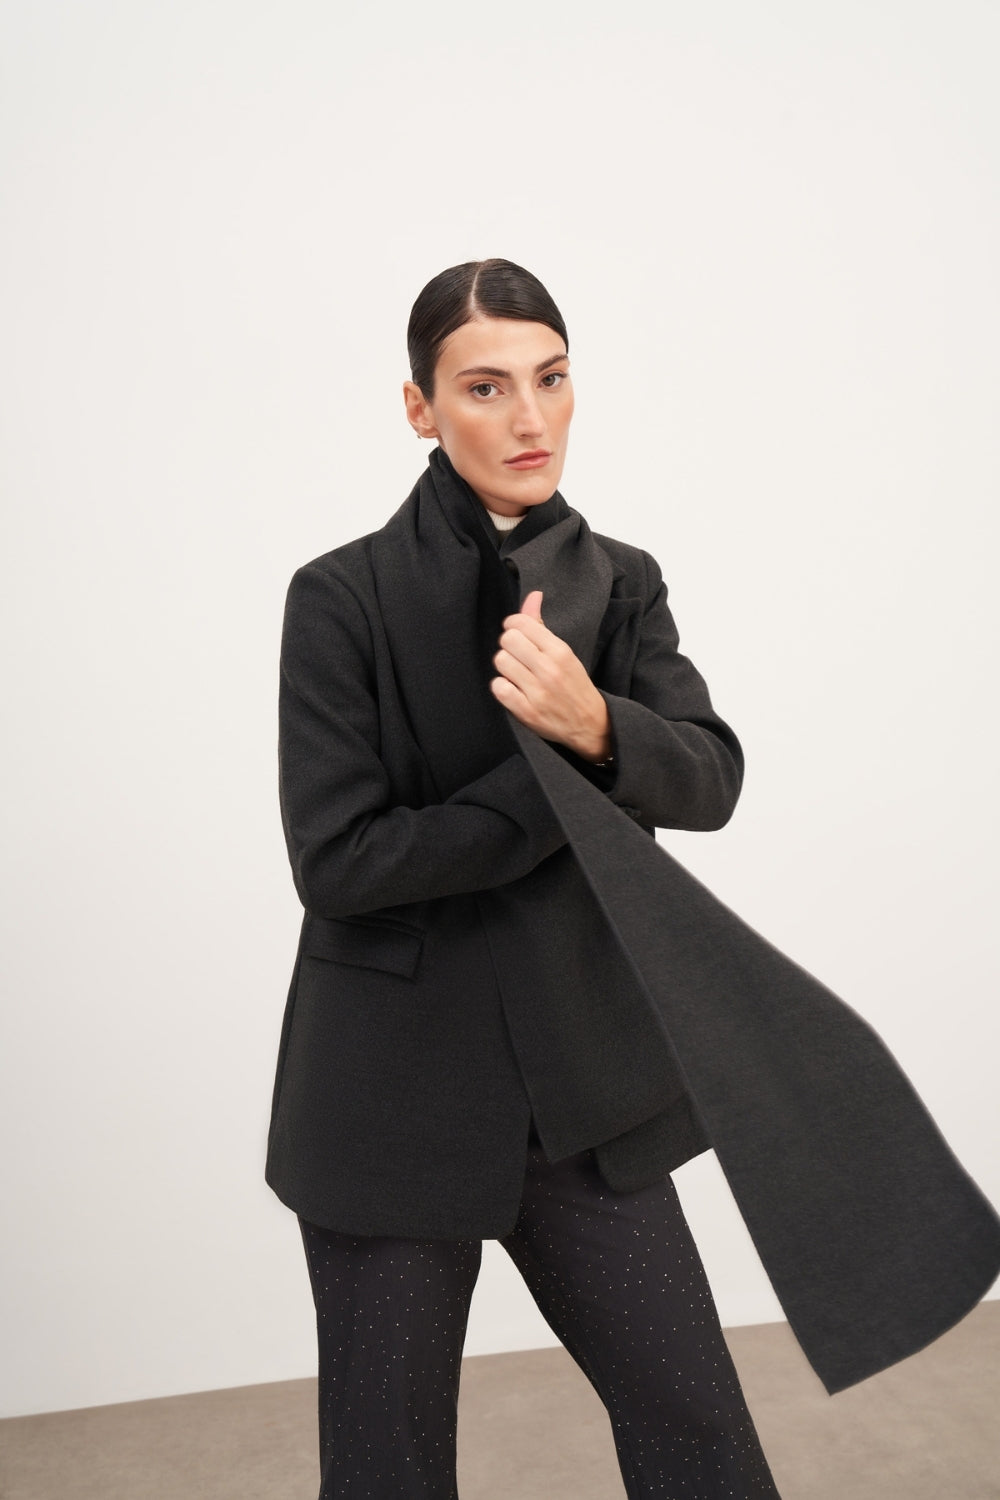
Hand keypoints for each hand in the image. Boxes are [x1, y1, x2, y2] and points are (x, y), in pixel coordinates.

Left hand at [490, 591, 611, 761]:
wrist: (590, 724)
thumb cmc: (574, 684)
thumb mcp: (564, 652)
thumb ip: (542, 625)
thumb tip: (533, 595)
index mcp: (560, 651)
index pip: (520, 623)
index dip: (513, 626)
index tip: (517, 634)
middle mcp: (549, 669)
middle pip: (507, 640)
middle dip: (508, 645)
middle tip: (516, 654)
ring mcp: (538, 692)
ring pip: (501, 662)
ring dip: (505, 666)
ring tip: (516, 672)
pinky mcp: (527, 712)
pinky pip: (499, 688)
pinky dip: (502, 687)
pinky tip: (513, 688)